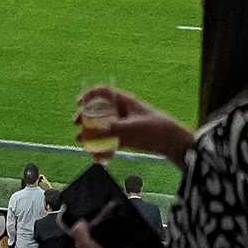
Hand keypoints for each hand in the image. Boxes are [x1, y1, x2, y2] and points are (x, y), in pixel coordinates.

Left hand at [66, 217, 139, 247]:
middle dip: (95, 225)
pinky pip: (107, 247)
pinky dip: (110, 239)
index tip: (93, 213)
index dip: (86, 223)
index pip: (79, 235)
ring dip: (103, 231)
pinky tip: (116, 235)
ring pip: (98, 242)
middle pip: (88, 238)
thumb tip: (76, 224)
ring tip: (109, 218)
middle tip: (104, 213)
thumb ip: (82, 239)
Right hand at [72, 83, 195, 163]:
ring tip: (80, 141)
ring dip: (90, 133)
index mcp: (124, 101)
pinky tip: (95, 155)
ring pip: (102, 127)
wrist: (172, 142)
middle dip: (85, 117)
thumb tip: (95, 130)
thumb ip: (116, 128)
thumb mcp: (135, 127)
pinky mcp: (125, 138)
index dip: (89, 94)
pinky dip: (101, 147)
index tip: (78, 102)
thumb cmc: (156, 128)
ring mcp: (122, 125)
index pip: (103, 92)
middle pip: (98, 110)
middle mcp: (121, 111)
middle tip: (76, 124)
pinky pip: (109, 140)